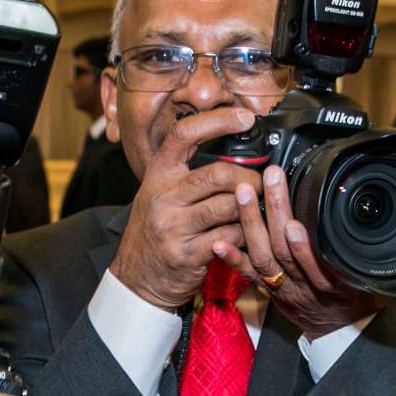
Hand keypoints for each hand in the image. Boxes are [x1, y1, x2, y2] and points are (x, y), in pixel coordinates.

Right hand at [105, 105, 258, 309]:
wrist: (135, 278)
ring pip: (227, 206)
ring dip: (250, 207)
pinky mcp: (187, 254)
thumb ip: (185, 173)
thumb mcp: (159, 194)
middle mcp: (162, 198)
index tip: (244, 117)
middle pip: (216, 174)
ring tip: (255, 208)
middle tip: (260, 181)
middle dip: (248, 176)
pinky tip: (244, 233)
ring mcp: (174, 227)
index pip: (185, 135)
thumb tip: (226, 146)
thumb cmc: (154, 232)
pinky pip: (230, 237)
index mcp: (157, 175)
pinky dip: (244, 234)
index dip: (217, 121)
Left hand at [221, 163, 383, 340]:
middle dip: (276, 213)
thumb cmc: (355, 301)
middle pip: (284, 252)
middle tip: (271, 179)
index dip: (303, 246)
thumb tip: (365, 223)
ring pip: (264, 258)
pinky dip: (233, 258)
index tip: (296, 221)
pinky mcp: (268, 290)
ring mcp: (283, 289)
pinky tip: (219, 241)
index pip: (316, 264)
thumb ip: (359, 255)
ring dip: (251, 224)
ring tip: (244, 193)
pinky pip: (248, 275)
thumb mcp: (368, 280)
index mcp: (332, 285)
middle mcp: (304, 288)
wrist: (339, 332)